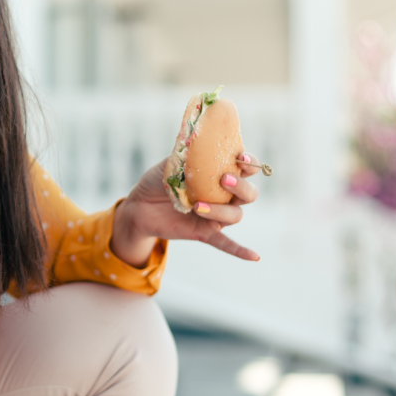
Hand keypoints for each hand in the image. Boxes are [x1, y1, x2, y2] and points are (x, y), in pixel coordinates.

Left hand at [110, 155, 261, 266]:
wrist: (140, 204)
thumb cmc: (158, 180)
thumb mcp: (171, 164)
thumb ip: (186, 155)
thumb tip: (196, 139)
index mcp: (220, 174)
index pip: (245, 168)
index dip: (249, 164)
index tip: (241, 159)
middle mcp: (224, 195)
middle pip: (249, 194)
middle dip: (240, 187)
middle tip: (222, 179)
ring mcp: (216, 215)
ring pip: (235, 215)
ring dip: (220, 211)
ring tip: (197, 205)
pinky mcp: (205, 232)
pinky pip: (226, 243)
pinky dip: (240, 250)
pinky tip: (254, 257)